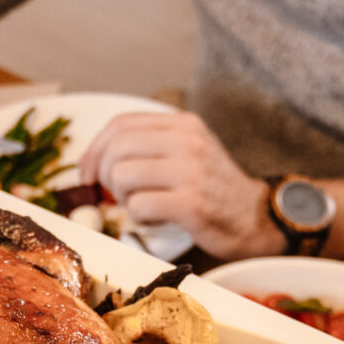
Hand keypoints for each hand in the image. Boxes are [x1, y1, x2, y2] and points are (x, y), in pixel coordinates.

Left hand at [76, 112, 279, 258]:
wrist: (256, 217)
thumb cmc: (213, 188)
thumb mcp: (188, 152)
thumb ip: (149, 147)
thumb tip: (95, 162)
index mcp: (183, 124)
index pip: (120, 124)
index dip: (94, 149)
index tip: (87, 172)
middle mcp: (187, 141)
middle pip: (116, 149)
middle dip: (103, 175)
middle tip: (112, 194)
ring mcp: (190, 171)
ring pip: (122, 176)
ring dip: (123, 198)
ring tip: (142, 206)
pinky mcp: (191, 203)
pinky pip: (139, 206)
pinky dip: (139, 218)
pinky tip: (156, 219)